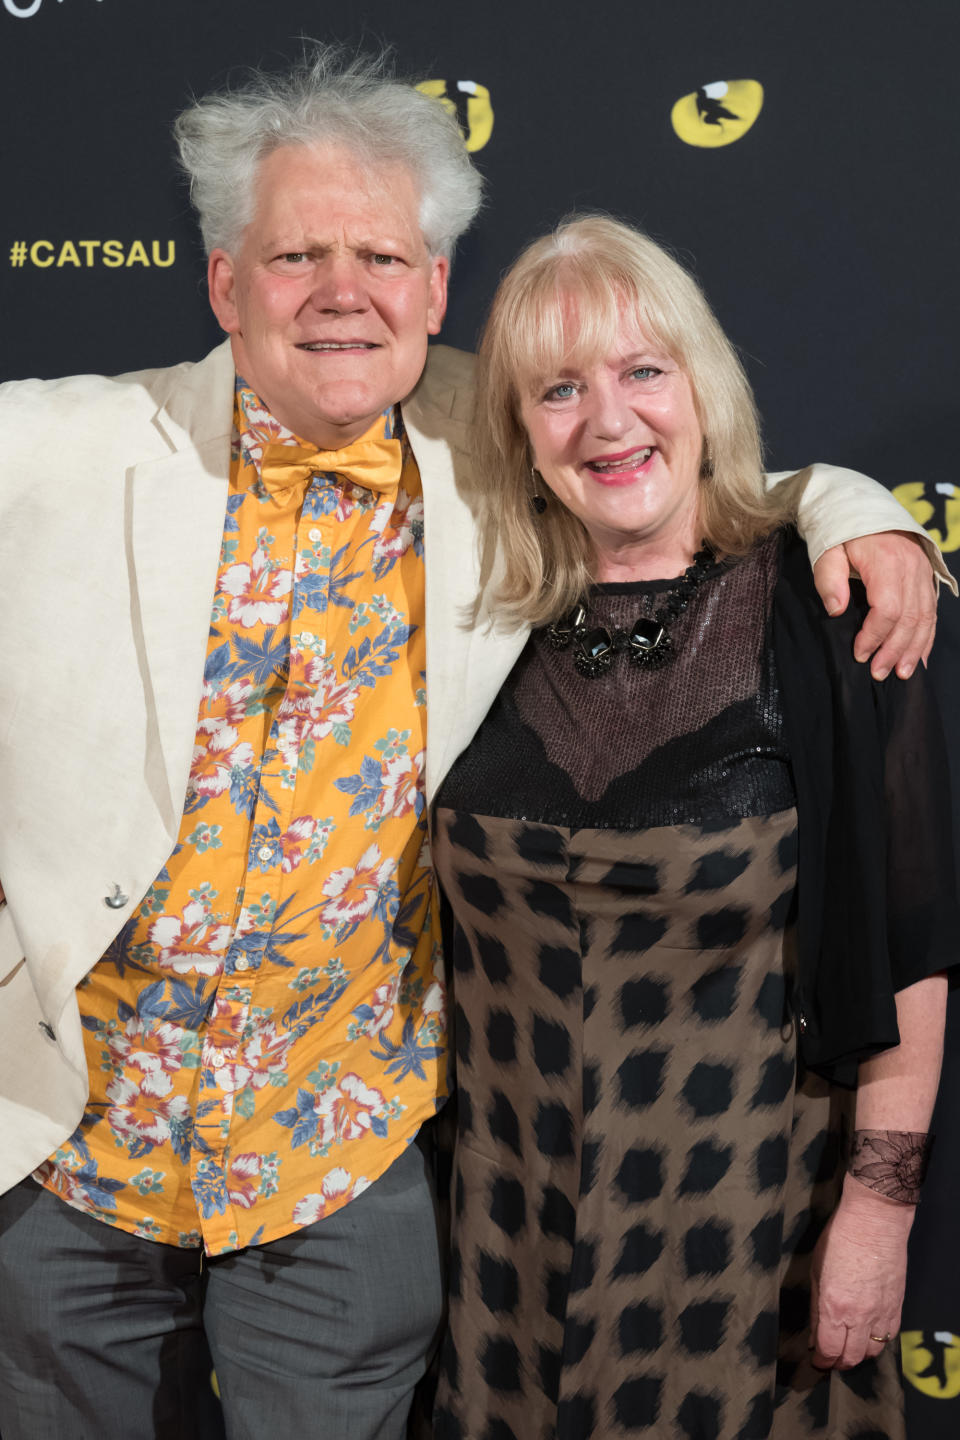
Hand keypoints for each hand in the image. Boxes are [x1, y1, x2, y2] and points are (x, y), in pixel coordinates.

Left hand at [809, 1178, 911, 1368]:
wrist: (875, 1221)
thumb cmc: (838, 1239)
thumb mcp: (816, 1271)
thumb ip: (816, 1308)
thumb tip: (814, 1336)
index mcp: (835, 1307)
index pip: (829, 1350)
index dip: (821, 1360)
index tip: (816, 1360)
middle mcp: (860, 1317)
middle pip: (852, 1357)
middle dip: (839, 1362)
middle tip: (831, 1358)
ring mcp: (882, 1313)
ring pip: (873, 1352)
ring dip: (859, 1354)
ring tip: (849, 1347)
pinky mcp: (897, 1307)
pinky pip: (889, 1336)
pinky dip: (877, 1342)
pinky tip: (868, 1334)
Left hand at [812, 530, 936, 680]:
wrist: (860, 504)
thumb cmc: (840, 531)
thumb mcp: (827, 550)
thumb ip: (829, 580)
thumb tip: (837, 611)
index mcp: (887, 562)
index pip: (888, 609)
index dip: (875, 636)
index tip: (860, 653)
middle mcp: (912, 568)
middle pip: (910, 618)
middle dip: (895, 650)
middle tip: (880, 674)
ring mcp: (922, 572)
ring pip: (925, 617)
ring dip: (914, 648)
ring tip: (902, 673)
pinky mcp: (926, 576)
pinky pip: (931, 610)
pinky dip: (926, 636)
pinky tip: (919, 657)